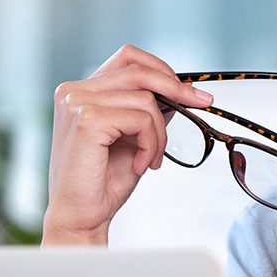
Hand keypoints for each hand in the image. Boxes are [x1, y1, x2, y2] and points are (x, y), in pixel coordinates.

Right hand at [42, 44, 212, 244]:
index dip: (162, 69)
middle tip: (202, 102)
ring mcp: (78, 103)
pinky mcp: (87, 120)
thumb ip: (145, 112)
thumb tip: (177, 93)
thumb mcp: (131, 138)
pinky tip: (141, 165)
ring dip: (159, 134)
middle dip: (177, 88)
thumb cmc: (102, 182)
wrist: (81, 217)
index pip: (127, 59)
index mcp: (80, 92)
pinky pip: (142, 120)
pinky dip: (151, 144)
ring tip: (151, 159)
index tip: (190, 91)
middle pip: (139, 71)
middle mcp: (73, 92)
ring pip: (145, 100)